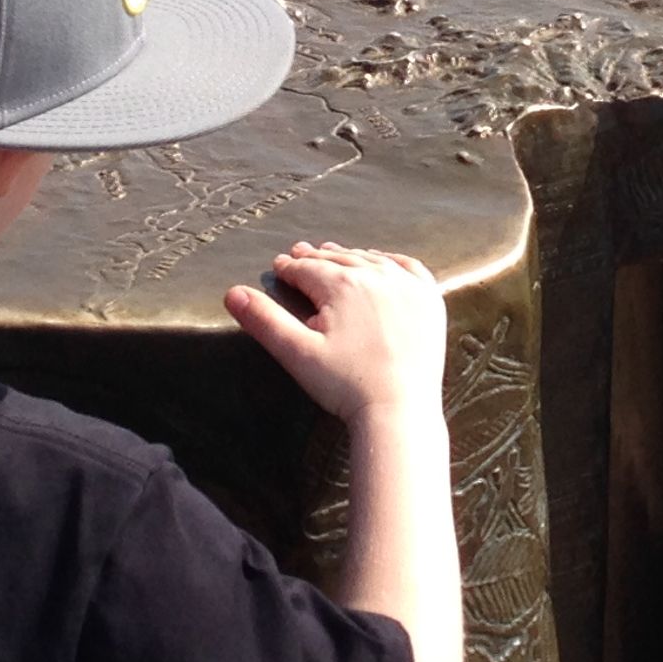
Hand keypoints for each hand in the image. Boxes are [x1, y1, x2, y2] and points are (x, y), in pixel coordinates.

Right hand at [228, 242, 444, 419]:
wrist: (400, 409)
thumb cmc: (345, 385)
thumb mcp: (297, 353)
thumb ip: (265, 320)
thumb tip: (232, 293)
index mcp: (341, 285)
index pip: (307, 269)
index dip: (290, 267)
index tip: (279, 265)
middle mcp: (376, 276)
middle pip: (338, 259)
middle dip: (316, 257)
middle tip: (300, 252)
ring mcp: (407, 286)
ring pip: (371, 260)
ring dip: (349, 256)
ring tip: (334, 253)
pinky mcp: (430, 300)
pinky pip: (410, 267)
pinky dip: (392, 260)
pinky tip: (383, 261)